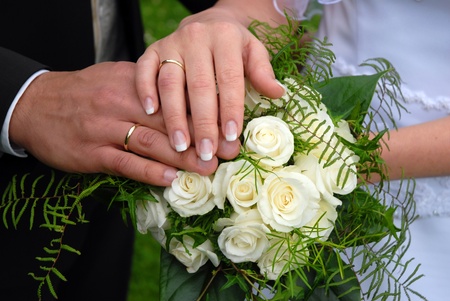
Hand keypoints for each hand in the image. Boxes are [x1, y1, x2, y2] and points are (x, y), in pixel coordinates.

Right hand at [9, 62, 235, 185]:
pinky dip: (149, 173)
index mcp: (133, 82)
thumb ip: (150, 89)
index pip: (174, 96)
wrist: (36, 104)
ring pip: (150, 142)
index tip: (228, 125)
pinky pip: (125, 163)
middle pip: (168, 120)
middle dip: (201, 137)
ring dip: (181, 157)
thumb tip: (189, 102)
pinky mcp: (91, 152)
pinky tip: (170, 180)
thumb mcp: (117, 78)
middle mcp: (120, 102)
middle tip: (229, 151)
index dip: (204, 112)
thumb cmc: (86, 92)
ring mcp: (105, 128)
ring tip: (208, 168)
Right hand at [135, 0, 286, 160]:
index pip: (229, 79)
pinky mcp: (153, 49)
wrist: (208, 23)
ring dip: (174, 115)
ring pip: (170, 82)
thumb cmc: (233, 46)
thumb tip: (276, 93)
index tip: (231, 137)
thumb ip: (262, 71)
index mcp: (225, 37)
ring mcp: (172, 43)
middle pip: (199, 85)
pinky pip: (144, 69)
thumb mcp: (254, 51)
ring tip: (179, 144)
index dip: (230, 109)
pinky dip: (145, 90)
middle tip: (205, 152)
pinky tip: (150, 112)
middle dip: (203, 122)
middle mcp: (196, 38)